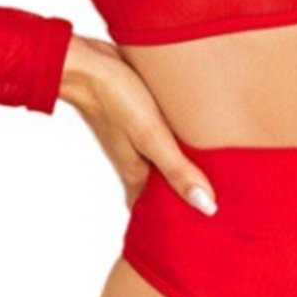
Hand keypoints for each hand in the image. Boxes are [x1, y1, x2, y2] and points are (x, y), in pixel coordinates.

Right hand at [55, 34, 219, 217]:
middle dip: (178, 199)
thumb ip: (177, 171)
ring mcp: (132, 140)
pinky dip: (172, 146)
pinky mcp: (135, 118)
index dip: (171, 223)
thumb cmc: (116, 99)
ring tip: (207, 177)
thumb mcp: (152, 137)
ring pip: (158, 164)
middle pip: (157, 189)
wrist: (85, 63)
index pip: (152, 211)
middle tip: (210, 209)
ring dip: (176, 172)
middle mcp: (133, 161)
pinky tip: (187, 138)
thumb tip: (207, 207)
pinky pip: (156, 140)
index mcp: (136, 173)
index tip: (197, 233)